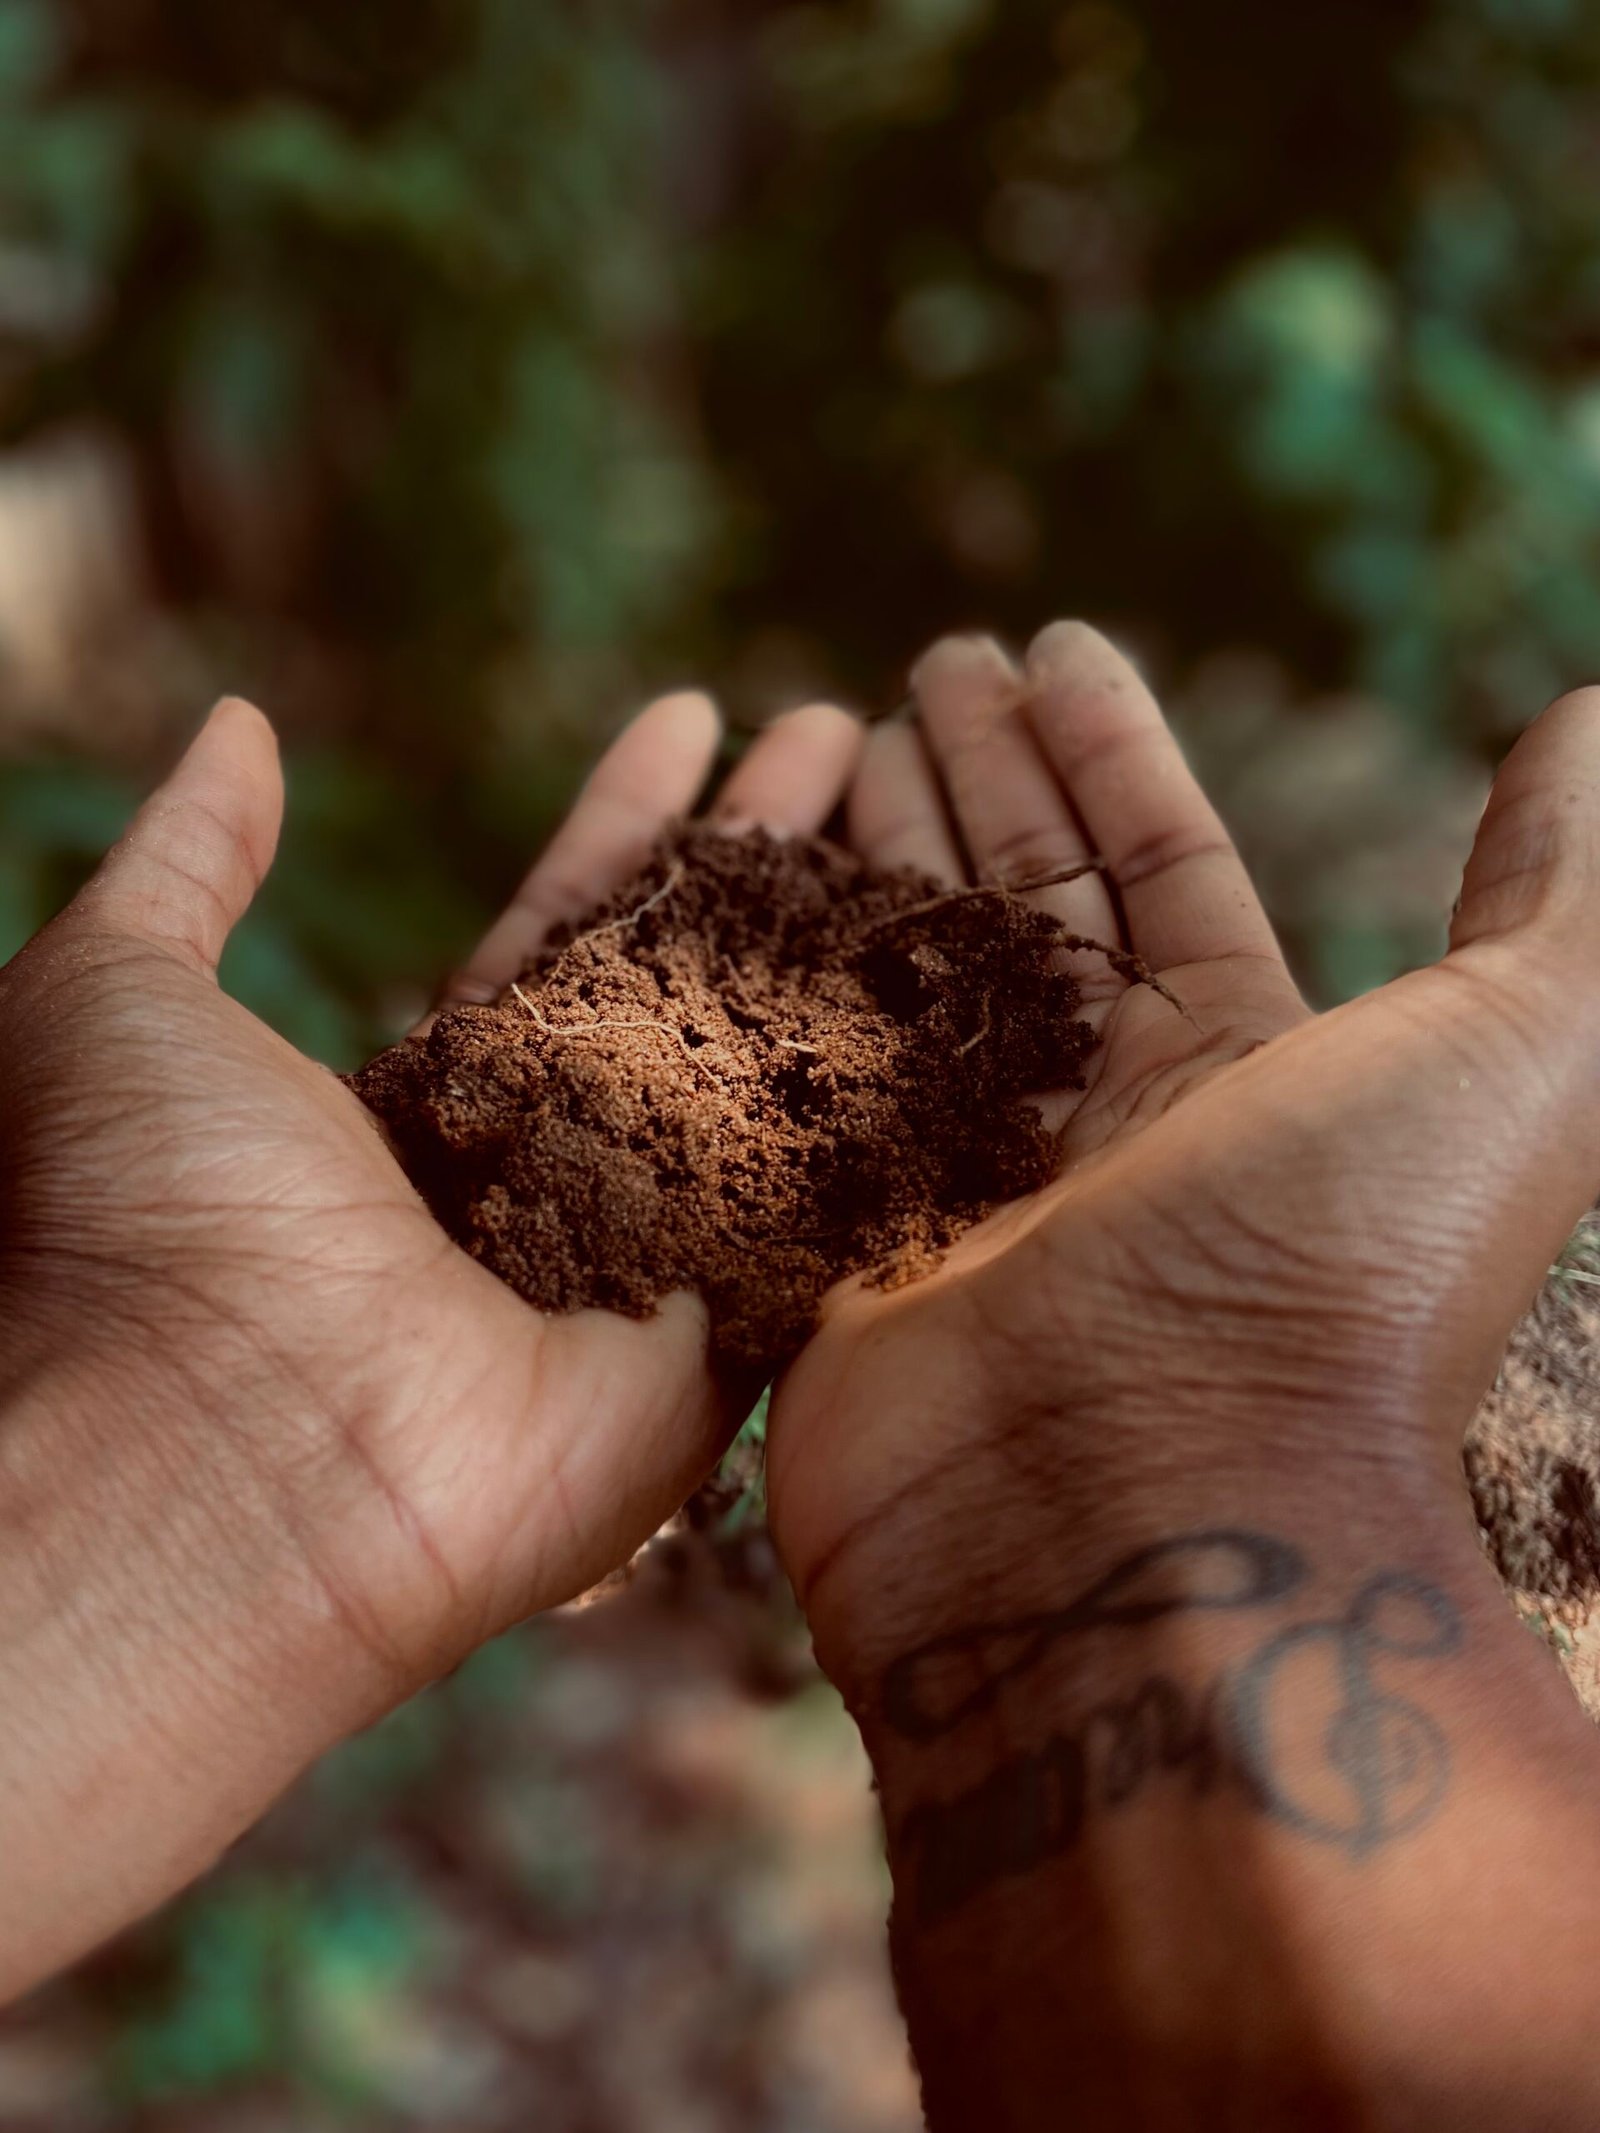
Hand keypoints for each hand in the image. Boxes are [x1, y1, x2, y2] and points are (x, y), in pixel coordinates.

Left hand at [0, 687, 860, 1990]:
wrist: (217, 1452)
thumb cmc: (140, 1221)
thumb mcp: (113, 993)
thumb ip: (188, 862)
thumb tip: (238, 725)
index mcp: (431, 1102)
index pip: (561, 930)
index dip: (632, 821)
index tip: (697, 712)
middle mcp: (554, 1182)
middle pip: (695, 989)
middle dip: (769, 855)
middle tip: (849, 731)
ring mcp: (648, 1268)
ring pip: (779, 1079)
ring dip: (853, 948)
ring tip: (930, 810)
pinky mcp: (722, 1353)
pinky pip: (829, 1211)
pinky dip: (899, 1106)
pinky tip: (972, 988)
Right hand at [766, 624, 1599, 1683]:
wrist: (1141, 1526)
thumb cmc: (1339, 1280)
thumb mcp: (1516, 1056)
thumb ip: (1561, 891)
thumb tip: (1580, 714)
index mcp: (1244, 1070)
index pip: (1164, 871)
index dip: (1111, 752)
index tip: (1051, 644)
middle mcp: (1099, 1126)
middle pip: (1026, 908)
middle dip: (984, 777)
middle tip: (928, 663)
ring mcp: (956, 1189)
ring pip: (908, 978)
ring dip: (882, 851)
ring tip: (833, 726)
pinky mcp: (838, 1243)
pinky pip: (805, 1075)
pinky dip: (778, 978)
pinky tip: (743, 879)